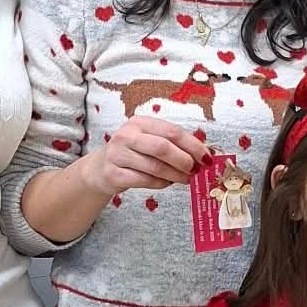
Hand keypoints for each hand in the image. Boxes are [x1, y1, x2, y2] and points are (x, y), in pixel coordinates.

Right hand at [88, 118, 210, 196]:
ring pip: (155, 167)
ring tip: (185, 179)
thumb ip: (172, 144)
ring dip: (175, 175)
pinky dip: (161, 183)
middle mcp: (126, 135)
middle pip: (163, 147)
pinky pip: (145, 181)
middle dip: (184, 161)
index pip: (172, 131)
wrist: (100, 169)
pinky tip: (167, 183)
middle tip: (195, 170)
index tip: (206, 157)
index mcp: (140, 122)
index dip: (193, 145)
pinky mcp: (114, 174)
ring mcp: (118, 155)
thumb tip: (203, 156)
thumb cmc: (132, 153)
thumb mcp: (149, 141)